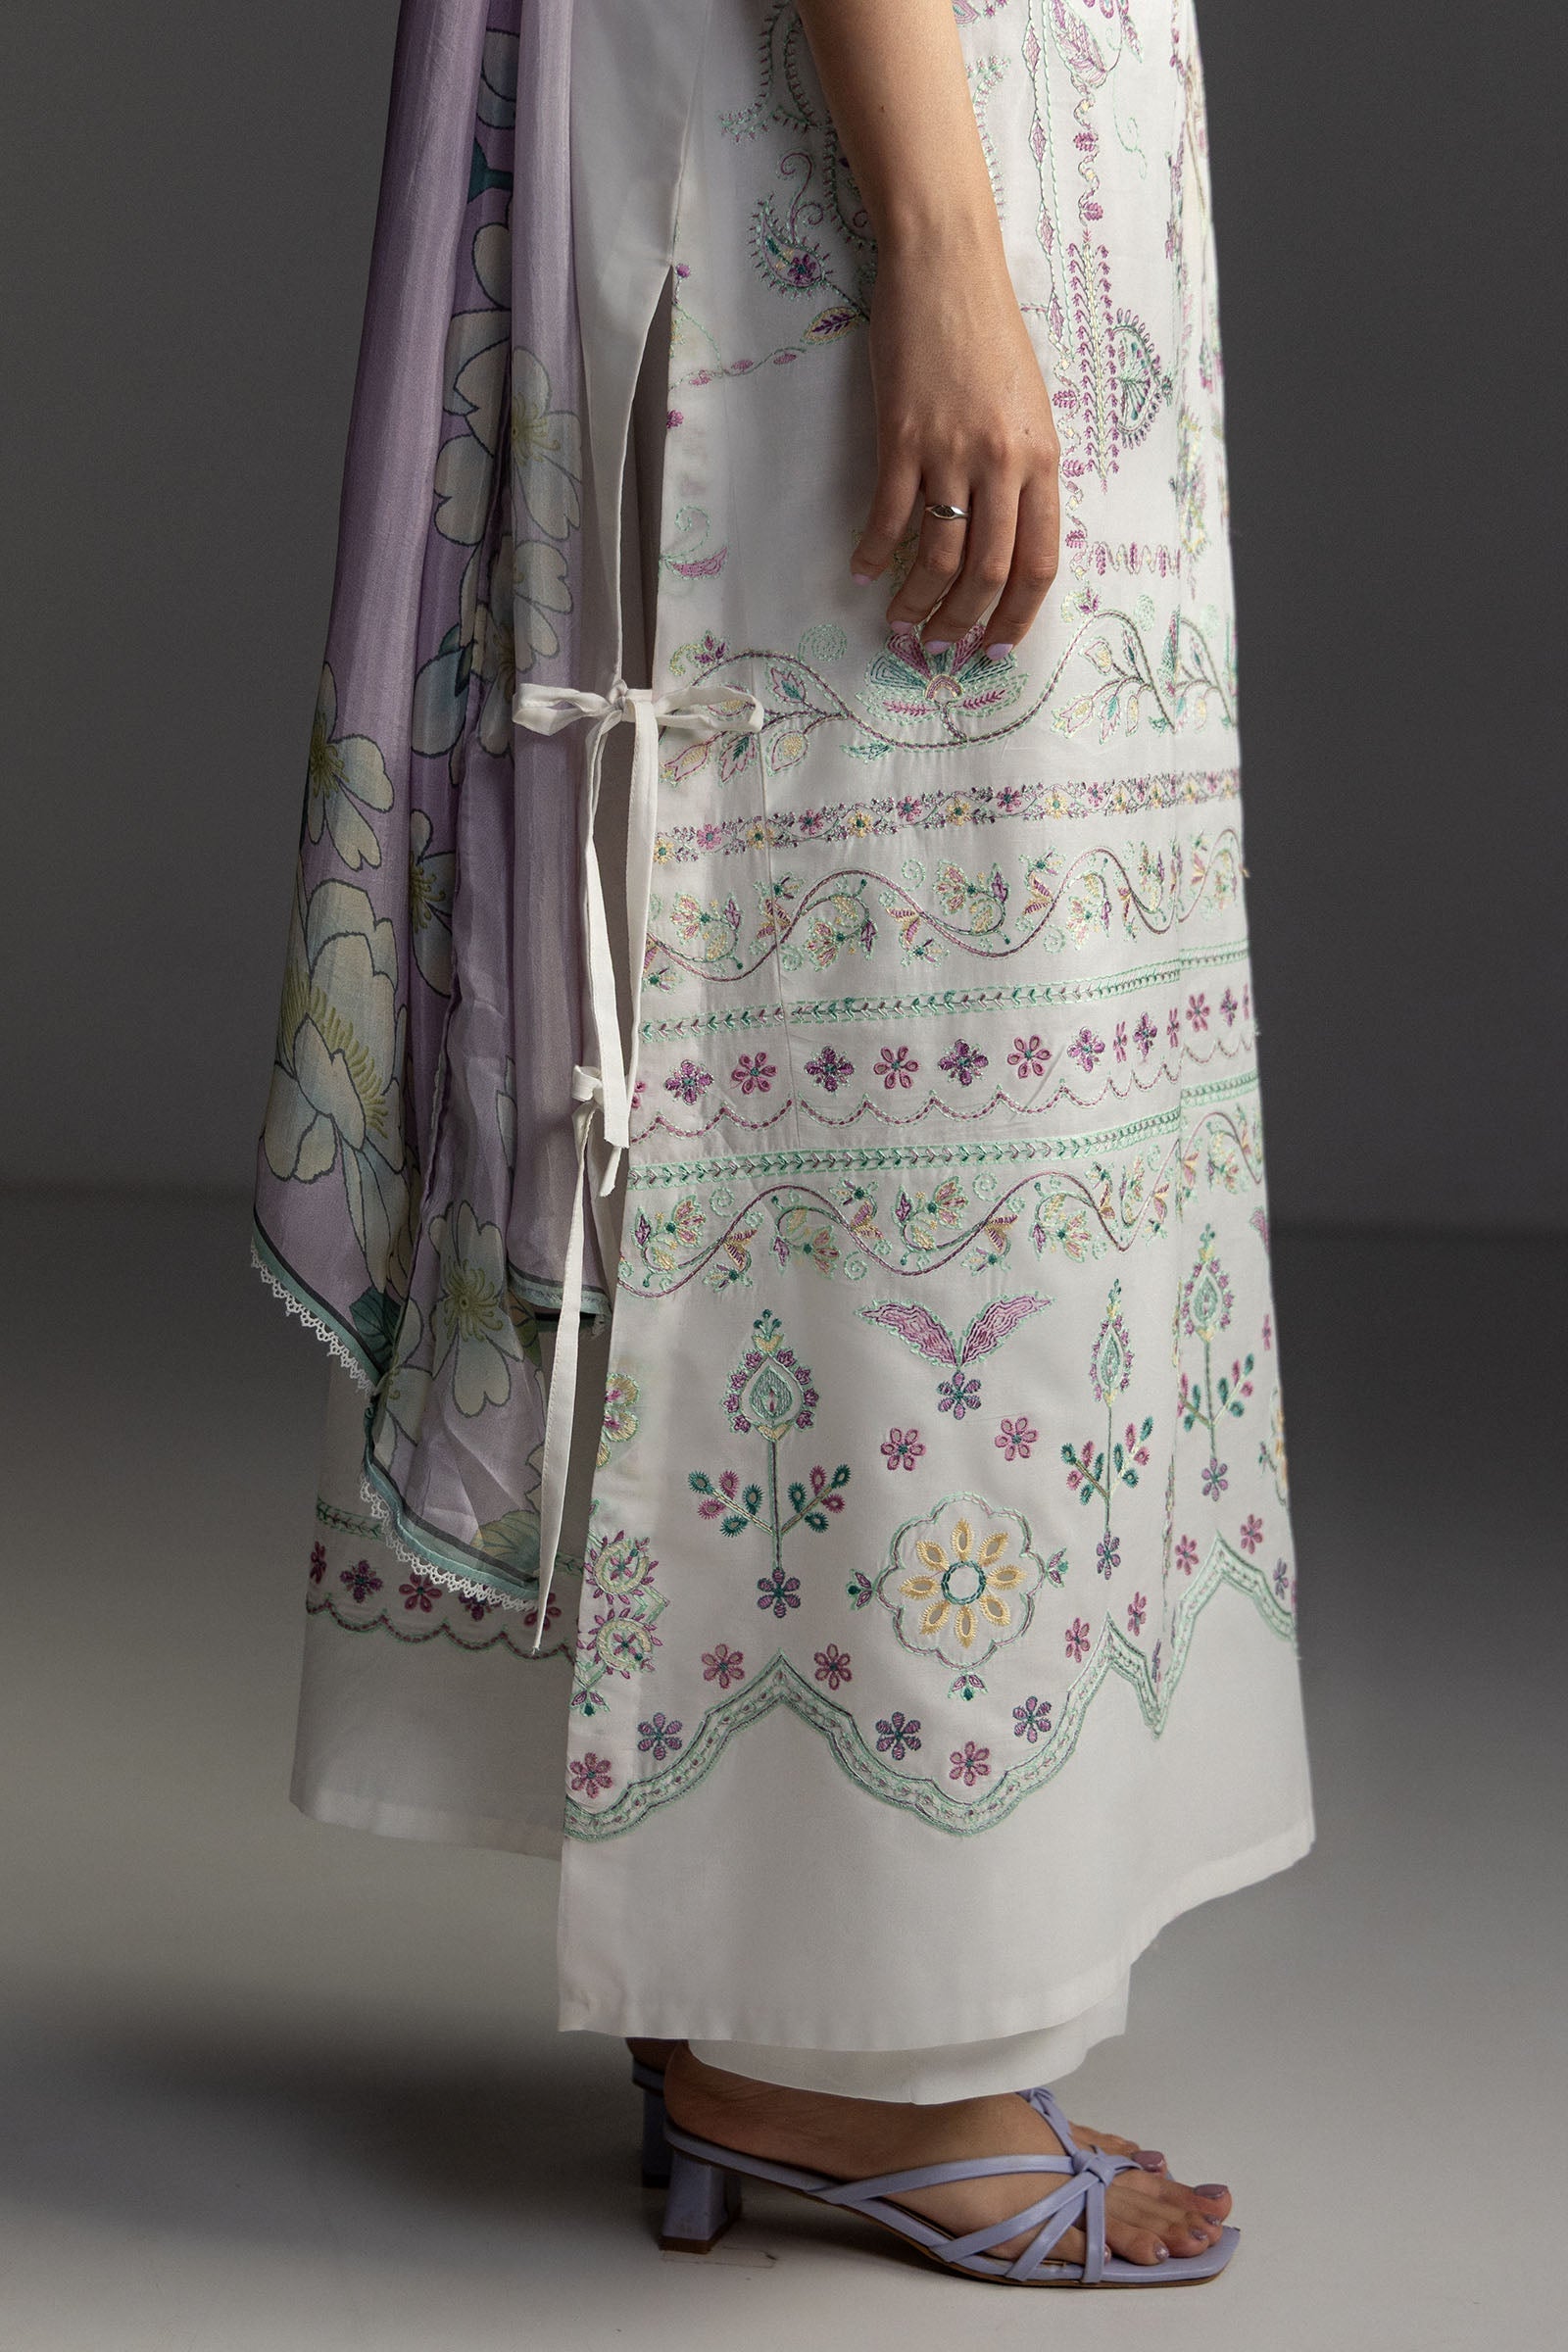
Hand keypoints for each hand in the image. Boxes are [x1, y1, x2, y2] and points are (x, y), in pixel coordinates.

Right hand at [850, 229, 1060, 658]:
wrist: (946, 265)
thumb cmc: (988, 332)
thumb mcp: (1027, 405)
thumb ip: (1021, 470)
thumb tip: (1002, 538)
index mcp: (1042, 458)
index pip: (1039, 563)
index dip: (1017, 616)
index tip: (995, 646)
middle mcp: (1003, 462)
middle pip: (987, 573)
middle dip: (962, 624)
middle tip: (939, 648)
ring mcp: (951, 450)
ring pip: (937, 556)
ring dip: (916, 602)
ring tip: (899, 624)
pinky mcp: (902, 435)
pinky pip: (889, 515)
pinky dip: (873, 552)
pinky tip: (862, 571)